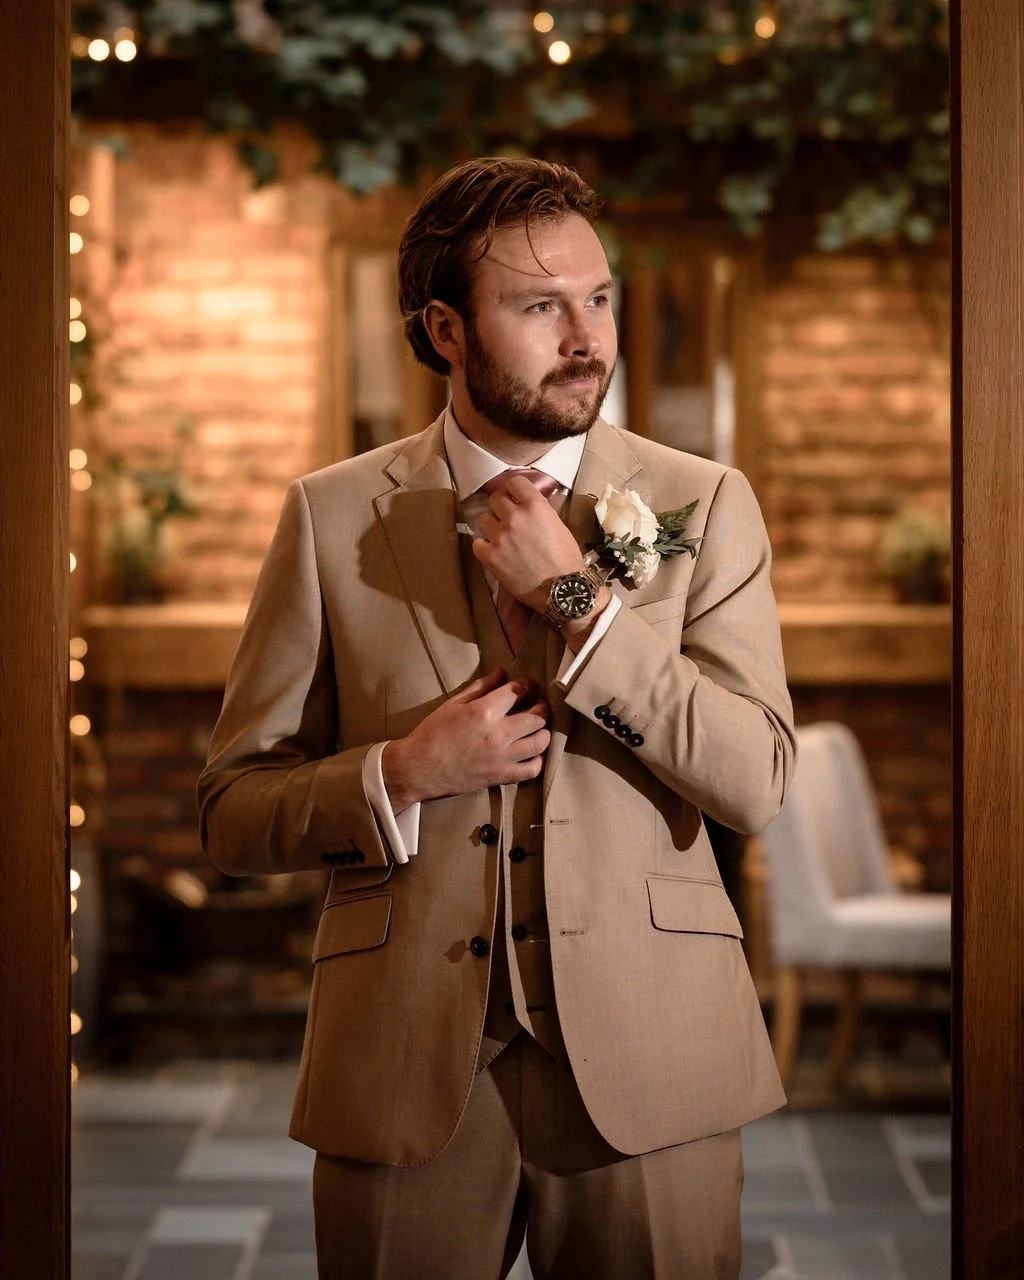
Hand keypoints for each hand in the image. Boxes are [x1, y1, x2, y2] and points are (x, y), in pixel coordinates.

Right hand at [382, 668, 550, 812]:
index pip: (517, 692)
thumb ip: (480, 687)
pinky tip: (530, 753)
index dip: (524, 686)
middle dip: (540, 707)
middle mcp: (498, 734)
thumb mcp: (453, 704)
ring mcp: (502, 757)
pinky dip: (537, 760)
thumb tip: (502, 673)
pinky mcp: (501, 776)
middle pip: (537, 717)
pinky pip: (532, 770)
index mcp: (484, 711)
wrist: (418, 768)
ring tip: (536, 728)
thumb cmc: (432, 733)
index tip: (524, 686)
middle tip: (536, 706)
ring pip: (540, 742)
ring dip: (543, 732)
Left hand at [472, 474, 584, 612]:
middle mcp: (515, 517)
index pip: (514, 482)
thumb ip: (540, 511)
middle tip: (507, 518)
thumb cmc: (566, 560)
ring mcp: (500, 537)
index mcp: (536, 506)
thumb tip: (528, 505)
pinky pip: (477, 543)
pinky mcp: (490, 557)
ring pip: (484, 520)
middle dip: (501, 507)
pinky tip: (494, 553)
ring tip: (502, 538)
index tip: (513, 496)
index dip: (513, 489)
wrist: (563, 590)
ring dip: (491, 527)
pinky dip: (484, 547)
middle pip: (495, 499)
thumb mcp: (558, 526)